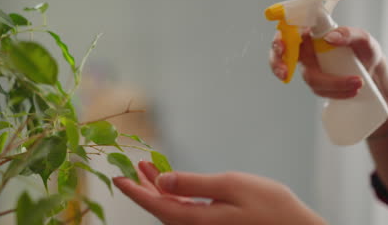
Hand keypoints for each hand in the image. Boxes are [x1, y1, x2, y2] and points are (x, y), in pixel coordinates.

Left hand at [113, 161, 325, 224]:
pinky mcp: (215, 223)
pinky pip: (185, 209)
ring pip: (171, 208)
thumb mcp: (231, 186)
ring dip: (158, 188)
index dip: (136, 192)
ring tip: (147, 168)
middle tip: (131, 168)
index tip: (118, 178)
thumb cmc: (269, 205)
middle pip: (160, 208)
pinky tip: (172, 182)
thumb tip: (163, 181)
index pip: (156, 206)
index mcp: (197, 220)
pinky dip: (175, 194)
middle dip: (144, 187)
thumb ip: (194, 184)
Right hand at [269, 27, 384, 98]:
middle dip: (278, 65)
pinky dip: (334, 92)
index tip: (281, 48)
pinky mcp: (316, 83)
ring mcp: (309, 67)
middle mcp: (305, 49)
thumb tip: (330, 38)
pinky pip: (318, 89)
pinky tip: (350, 92)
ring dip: (331, 84)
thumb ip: (349, 34)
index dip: (278, 40)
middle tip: (284, 74)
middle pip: (281, 56)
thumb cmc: (365, 51)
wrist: (373, 74)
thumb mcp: (363, 39)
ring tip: (357, 83)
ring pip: (308, 78)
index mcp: (311, 32)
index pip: (286, 32)